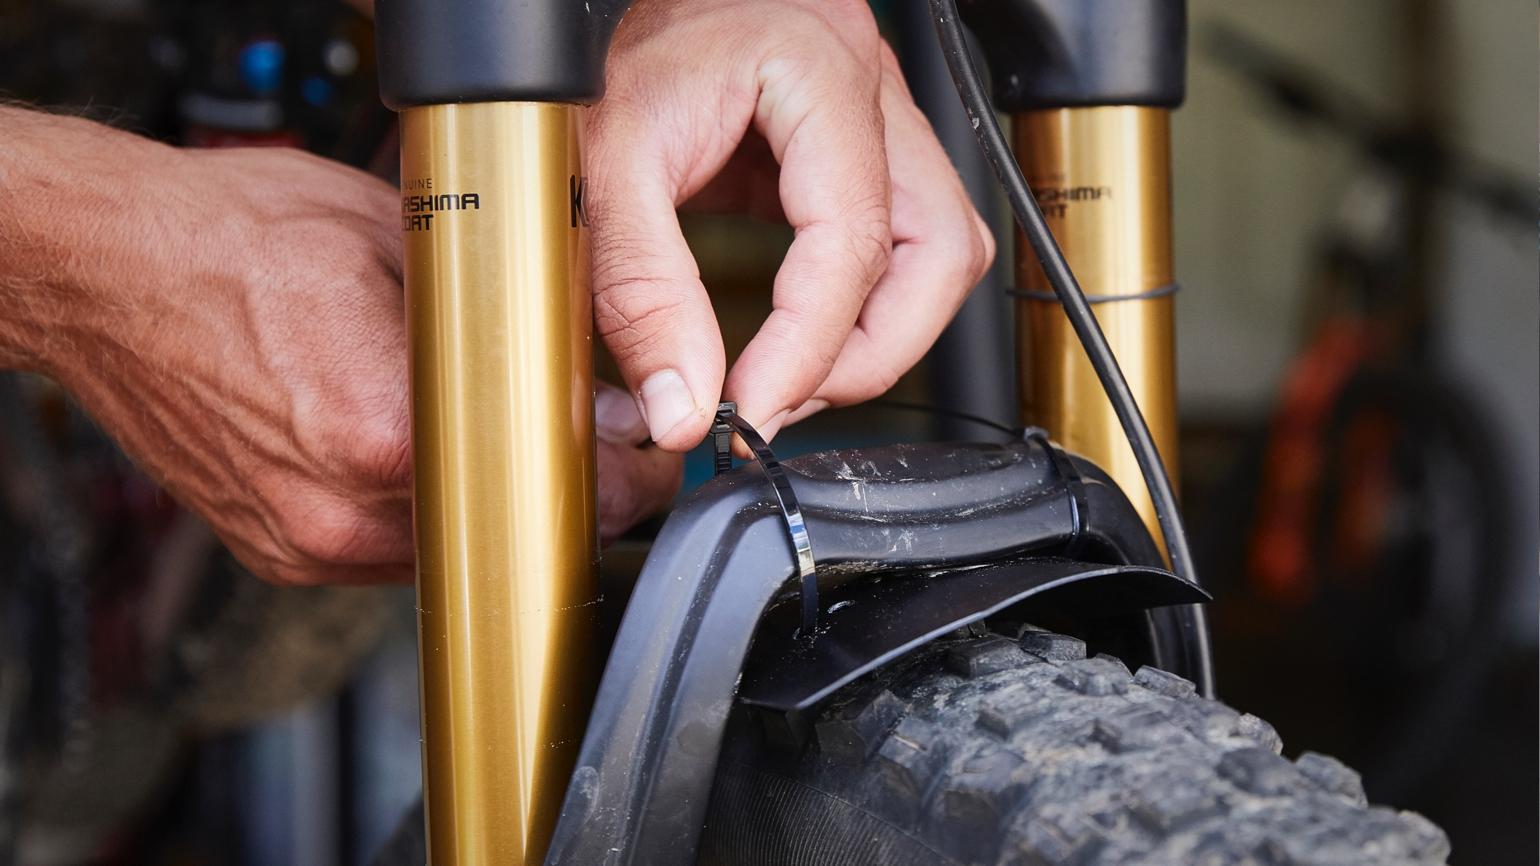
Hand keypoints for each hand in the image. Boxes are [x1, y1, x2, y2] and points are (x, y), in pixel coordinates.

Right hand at [4, 122, 676, 584]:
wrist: (106, 272)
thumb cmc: (233, 238)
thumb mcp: (404, 245)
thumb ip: (506, 325)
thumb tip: (584, 384)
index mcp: (382, 429)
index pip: (545, 489)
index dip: (612, 476)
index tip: (637, 458)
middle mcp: (338, 506)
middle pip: (502, 532)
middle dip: (553, 490)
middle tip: (571, 441)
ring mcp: (302, 538)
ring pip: (447, 552)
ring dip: (487, 507)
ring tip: (478, 435)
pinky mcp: (275, 550)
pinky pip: (384, 554)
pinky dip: (420, 514)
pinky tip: (411, 454)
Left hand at [587, 0, 993, 449]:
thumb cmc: (623, 41)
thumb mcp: (605, 159)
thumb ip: (639, 284)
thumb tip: (684, 404)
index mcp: (819, 75)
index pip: (854, 239)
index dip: (809, 348)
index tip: (750, 412)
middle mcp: (873, 95)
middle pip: (942, 255)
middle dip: (870, 352)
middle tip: (781, 402)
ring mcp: (879, 124)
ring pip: (940, 255)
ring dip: (880, 335)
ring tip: (792, 379)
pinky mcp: (860, 155)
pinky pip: (901, 246)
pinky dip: (859, 306)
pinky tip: (795, 334)